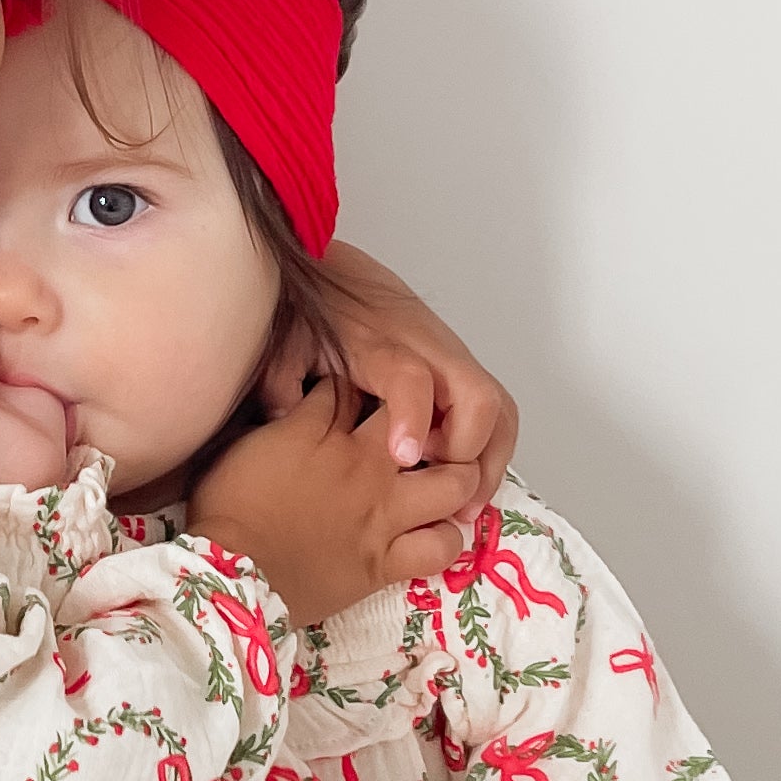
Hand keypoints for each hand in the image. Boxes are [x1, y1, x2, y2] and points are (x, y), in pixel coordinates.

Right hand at [192, 378, 477, 626]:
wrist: (228, 572)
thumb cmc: (223, 507)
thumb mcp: (240, 445)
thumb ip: (277, 423)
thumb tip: (292, 407)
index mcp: (320, 430)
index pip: (351, 390)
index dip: (354, 387)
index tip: (352, 396)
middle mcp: (363, 465)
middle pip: (418, 423)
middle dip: (424, 420)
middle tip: (417, 433)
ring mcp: (381, 514)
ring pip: (451, 482)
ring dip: (455, 477)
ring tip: (446, 481)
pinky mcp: (386, 561)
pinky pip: (440, 548)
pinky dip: (446, 539)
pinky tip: (435, 533)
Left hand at [263, 242, 518, 512]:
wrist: (336, 272)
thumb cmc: (313, 312)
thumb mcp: (285, 343)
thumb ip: (281, 382)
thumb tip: (286, 425)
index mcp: (379, 345)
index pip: (410, 376)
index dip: (412, 415)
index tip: (403, 457)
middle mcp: (428, 352)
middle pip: (479, 397)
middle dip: (467, 452)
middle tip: (438, 491)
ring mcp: (452, 361)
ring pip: (499, 411)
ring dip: (488, 462)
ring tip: (462, 508)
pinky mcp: (462, 371)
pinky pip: (497, 415)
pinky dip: (491, 453)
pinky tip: (465, 487)